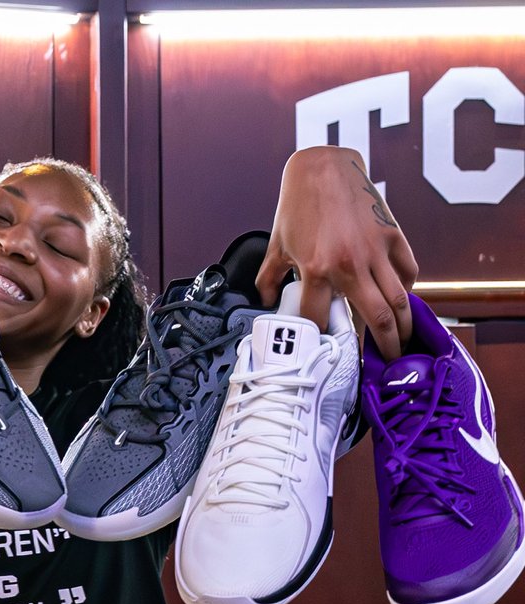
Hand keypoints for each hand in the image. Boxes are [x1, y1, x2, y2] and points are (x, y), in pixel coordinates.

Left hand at [256, 146, 418, 360]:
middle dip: (384, 348)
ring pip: (399, 300)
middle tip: (388, 365)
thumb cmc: (299, 206)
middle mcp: (350, 264)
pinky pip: (408, 271)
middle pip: (376, 319)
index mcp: (317, 269)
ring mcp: (375, 250)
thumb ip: (269, 279)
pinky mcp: (392, 235)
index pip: (319, 320)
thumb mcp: (277, 245)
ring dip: (404, 327)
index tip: (328, 354)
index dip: (321, 341)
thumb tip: (267, 304)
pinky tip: (402, 301)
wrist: (324, 167)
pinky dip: (407, 289)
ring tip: (403, 344)